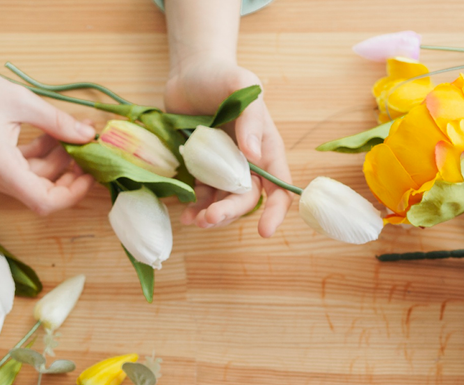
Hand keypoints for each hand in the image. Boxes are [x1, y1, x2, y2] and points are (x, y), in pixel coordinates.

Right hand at [0, 65, 95, 215]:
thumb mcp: (19, 101)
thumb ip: (56, 122)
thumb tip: (88, 135)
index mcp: (1, 168)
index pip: (44, 202)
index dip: (72, 194)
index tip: (89, 174)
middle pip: (43, 191)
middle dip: (69, 172)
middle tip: (86, 147)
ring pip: (35, 178)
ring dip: (57, 160)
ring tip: (70, 131)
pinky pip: (23, 168)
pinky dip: (40, 154)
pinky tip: (50, 131)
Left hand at [163, 0, 292, 236]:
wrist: (189, 73)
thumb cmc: (222, 76)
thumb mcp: (242, 86)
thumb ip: (251, 119)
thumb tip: (253, 155)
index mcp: (267, 149)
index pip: (280, 187)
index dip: (275, 211)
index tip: (265, 231)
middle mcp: (249, 164)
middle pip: (247, 200)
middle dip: (230, 213)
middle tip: (209, 219)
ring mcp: (224, 169)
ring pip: (224, 203)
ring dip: (211, 216)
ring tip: (194, 221)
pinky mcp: (202, 171)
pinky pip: (202, 196)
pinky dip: (194, 208)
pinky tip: (184, 214)